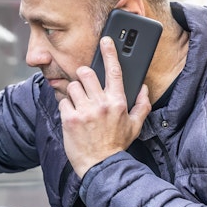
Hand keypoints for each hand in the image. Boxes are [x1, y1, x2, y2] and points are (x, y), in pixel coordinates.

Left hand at [59, 36, 150, 176]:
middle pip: (86, 73)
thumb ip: (142, 105)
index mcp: (118, 102)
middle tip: (85, 86)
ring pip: (73, 86)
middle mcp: (101, 104)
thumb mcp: (135, 126)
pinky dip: (66, 107)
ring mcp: (84, 111)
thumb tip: (143, 88)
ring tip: (80, 105)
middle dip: (84, 76)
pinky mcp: (69, 119)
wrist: (101, 166)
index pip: (114, 71)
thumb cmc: (117, 146)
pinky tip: (72, 117)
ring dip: (74, 93)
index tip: (106, 40)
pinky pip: (63, 102)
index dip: (110, 52)